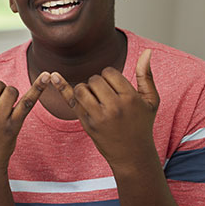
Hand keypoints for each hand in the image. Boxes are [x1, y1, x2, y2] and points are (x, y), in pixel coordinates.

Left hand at [50, 49, 159, 168]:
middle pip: (94, 79)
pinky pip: (72, 101)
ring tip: (96, 101)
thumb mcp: (150, 101)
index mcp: (130, 98)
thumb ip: (146, 75)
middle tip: (106, 98)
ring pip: (82, 88)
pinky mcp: (87, 124)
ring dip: (86, 90)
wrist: (132, 154)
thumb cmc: (142, 124)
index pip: (109, 73)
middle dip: (98, 85)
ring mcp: (98, 116)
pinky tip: (53, 76)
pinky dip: (62, 88)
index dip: (109, 78)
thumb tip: (147, 51)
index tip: (114, 89)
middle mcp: (114, 106)